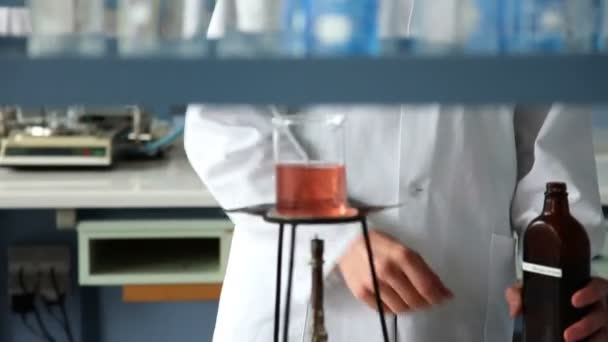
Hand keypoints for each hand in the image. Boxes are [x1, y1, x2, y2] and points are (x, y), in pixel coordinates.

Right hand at [338, 230, 452, 313]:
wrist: (344, 242)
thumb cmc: (377, 243)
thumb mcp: (403, 248)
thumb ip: (423, 269)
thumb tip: (444, 291)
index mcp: (401, 255)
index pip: (426, 286)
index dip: (438, 296)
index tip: (444, 298)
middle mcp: (387, 270)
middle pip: (415, 300)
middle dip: (426, 302)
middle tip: (427, 299)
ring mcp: (373, 283)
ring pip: (401, 308)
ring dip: (411, 307)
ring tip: (410, 298)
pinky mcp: (361, 293)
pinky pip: (385, 310)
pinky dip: (394, 307)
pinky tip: (395, 298)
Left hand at [505, 278, 607, 340]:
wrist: (551, 309)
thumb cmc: (547, 295)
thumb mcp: (532, 288)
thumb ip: (519, 293)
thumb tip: (516, 310)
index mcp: (586, 288)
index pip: (596, 286)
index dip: (589, 292)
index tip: (574, 300)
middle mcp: (597, 305)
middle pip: (600, 314)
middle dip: (585, 325)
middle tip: (567, 334)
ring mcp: (601, 323)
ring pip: (603, 332)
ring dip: (587, 338)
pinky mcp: (601, 335)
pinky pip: (602, 340)